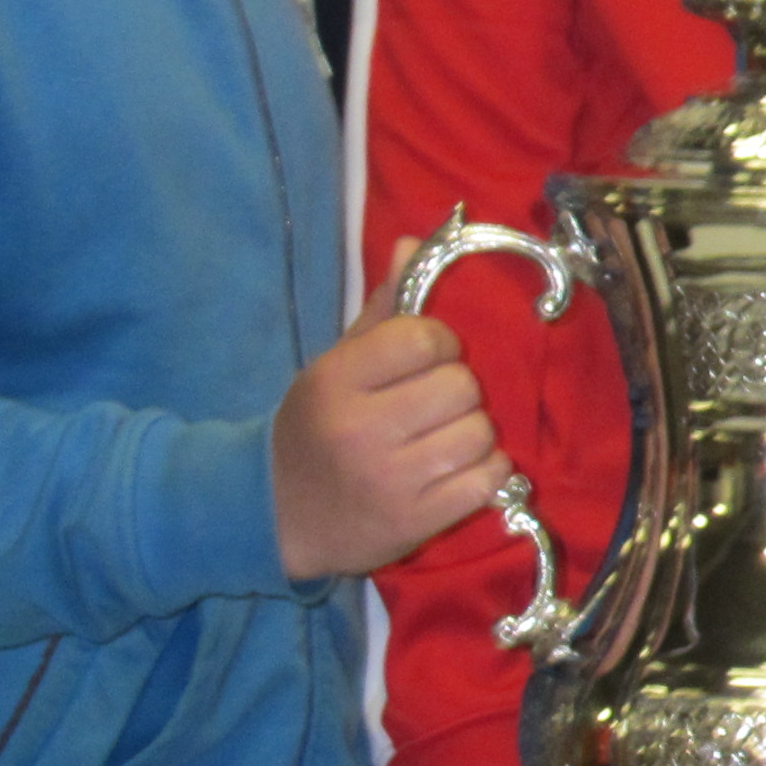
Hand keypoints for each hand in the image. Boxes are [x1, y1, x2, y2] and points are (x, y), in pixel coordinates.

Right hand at [270, 243, 507, 580]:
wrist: (276, 515)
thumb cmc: (316, 428)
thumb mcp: (335, 365)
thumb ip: (381, 309)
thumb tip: (414, 243)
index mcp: (336, 381)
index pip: (424, 338)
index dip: (440, 344)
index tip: (428, 359)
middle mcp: (359, 429)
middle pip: (461, 386)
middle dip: (458, 392)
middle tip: (434, 406)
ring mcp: (389, 479)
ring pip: (480, 433)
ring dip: (473, 435)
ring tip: (443, 441)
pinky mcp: (414, 522)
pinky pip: (489, 480)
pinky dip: (487, 473)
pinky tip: (460, 471)